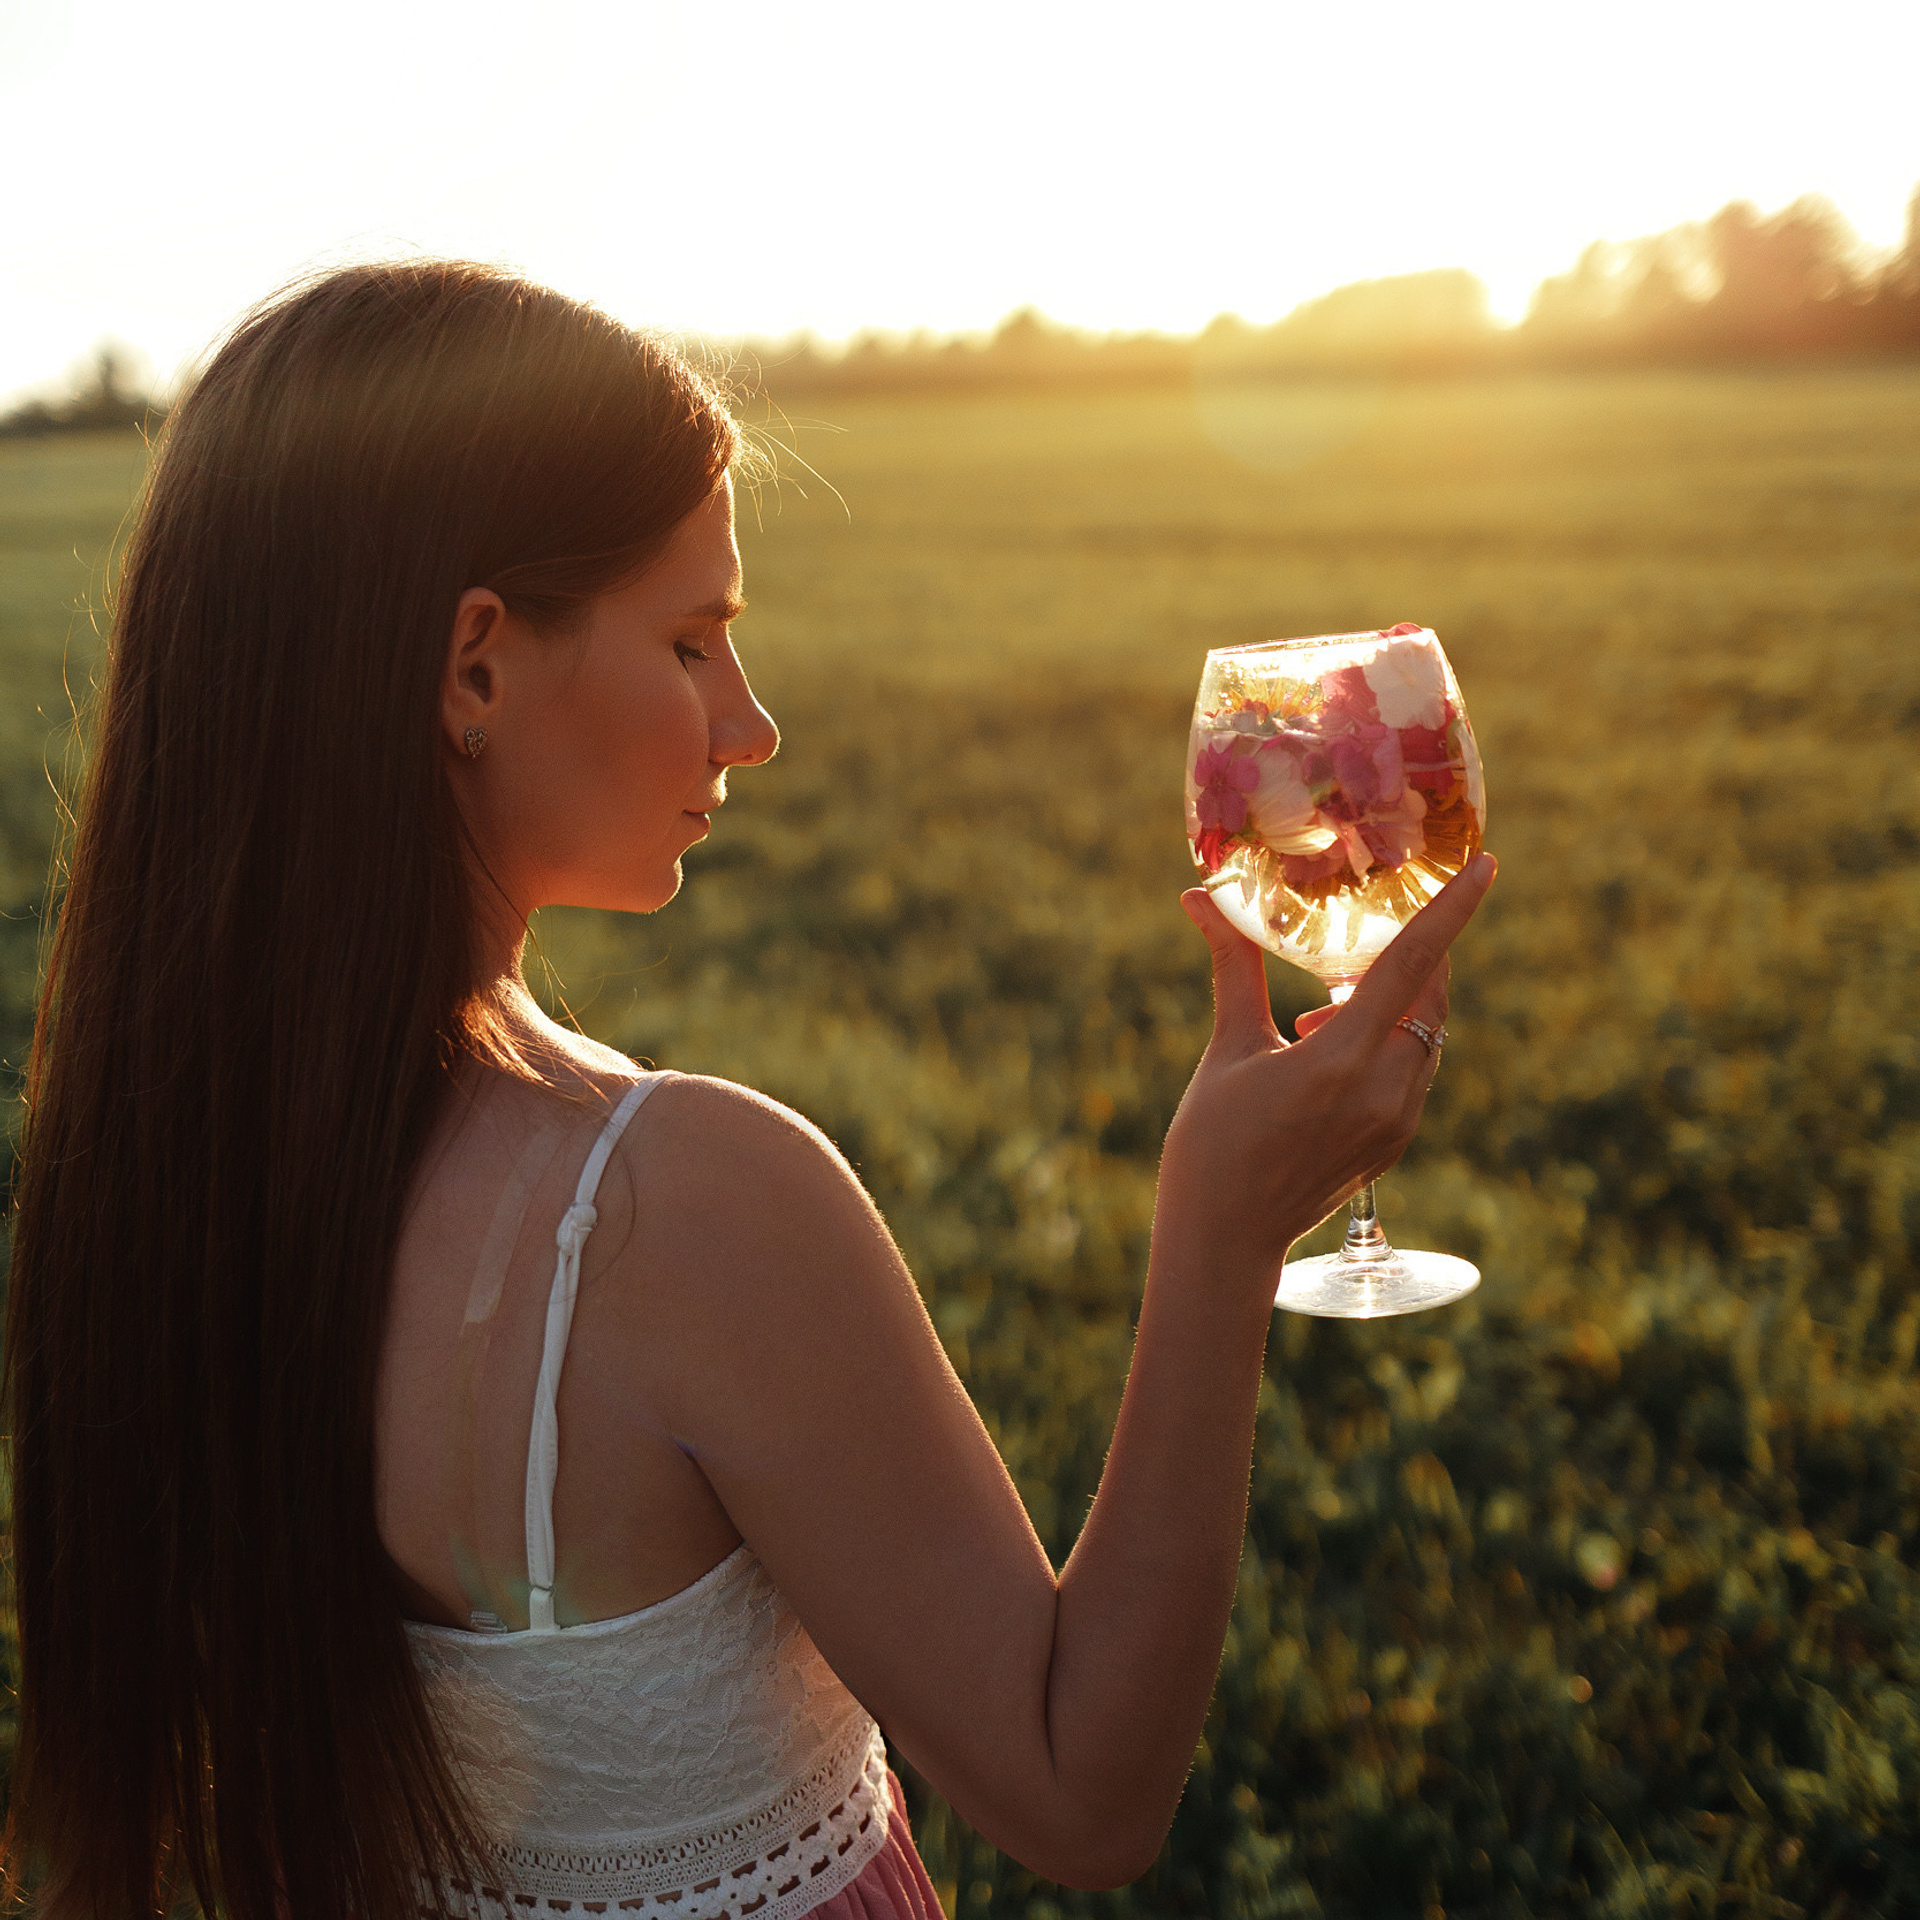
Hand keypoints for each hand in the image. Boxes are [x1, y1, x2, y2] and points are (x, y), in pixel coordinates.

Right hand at [1156, 853, 1495, 1280]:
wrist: (1224, 1240)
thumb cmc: (1211, 1143)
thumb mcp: (1228, 1048)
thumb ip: (1234, 967)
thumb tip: (1199, 898)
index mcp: (1342, 1060)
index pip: (1412, 965)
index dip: (1452, 910)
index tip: (1486, 865)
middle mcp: (1385, 1090)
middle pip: (1430, 996)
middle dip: (1412, 956)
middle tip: (1362, 937)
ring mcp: (1397, 1121)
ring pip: (1425, 1034)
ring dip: (1391, 1002)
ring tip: (1318, 1009)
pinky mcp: (1395, 1142)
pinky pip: (1413, 1070)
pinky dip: (1386, 1041)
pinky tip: (1325, 1047)